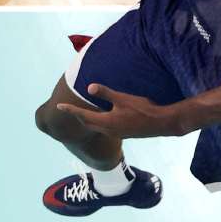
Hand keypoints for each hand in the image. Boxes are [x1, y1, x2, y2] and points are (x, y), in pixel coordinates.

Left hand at [56, 84, 187, 138]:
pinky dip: (99, 122)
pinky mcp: (124, 133)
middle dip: (78, 116)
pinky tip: (103, 117)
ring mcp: (117, 133)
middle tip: (68, 109)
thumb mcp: (123, 99)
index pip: (83, 116)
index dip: (70, 110)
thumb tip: (89, 87)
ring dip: (88, 120)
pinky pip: (105, 129)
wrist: (161, 123)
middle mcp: (108, 130)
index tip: (59, 106)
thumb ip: (106, 94)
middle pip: (88, 124)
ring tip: (83, 113)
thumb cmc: (142, 109)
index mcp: (106, 122)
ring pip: (96, 127)